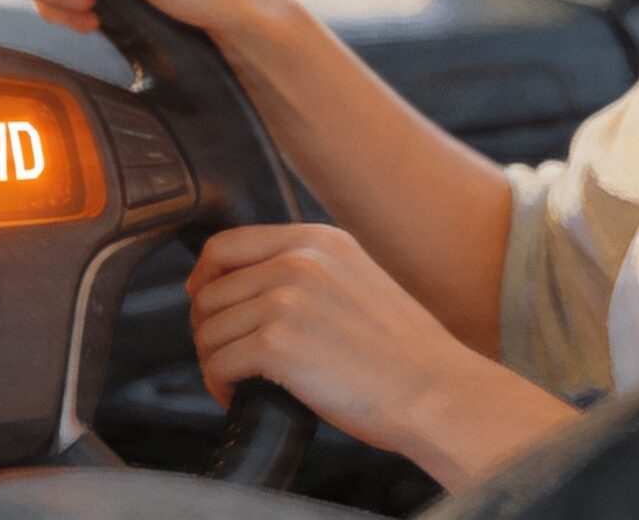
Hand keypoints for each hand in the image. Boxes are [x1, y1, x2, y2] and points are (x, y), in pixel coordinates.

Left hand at [187, 224, 577, 487]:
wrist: (437, 392)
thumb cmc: (402, 353)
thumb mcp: (355, 281)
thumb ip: (305, 271)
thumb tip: (245, 286)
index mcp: (317, 240)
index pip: (226, 244)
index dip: (204, 277)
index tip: (202, 302)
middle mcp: (298, 260)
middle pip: (211, 291)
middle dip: (209, 330)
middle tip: (227, 359)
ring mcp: (286, 299)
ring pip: (210, 329)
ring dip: (215, 361)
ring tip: (238, 383)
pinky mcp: (277, 343)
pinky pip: (219, 363)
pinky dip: (220, 387)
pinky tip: (241, 398)